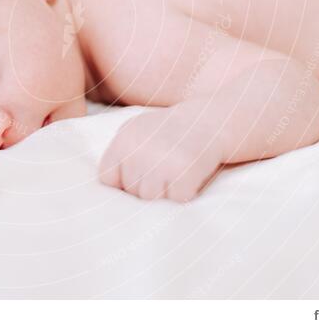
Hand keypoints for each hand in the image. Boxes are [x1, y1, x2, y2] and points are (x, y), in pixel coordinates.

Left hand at [98, 107, 223, 202]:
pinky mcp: (184, 174)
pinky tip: (190, 175)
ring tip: (176, 172)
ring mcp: (160, 164)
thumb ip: (119, 155)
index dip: (123, 181)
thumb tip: (109, 191)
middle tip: (166, 168)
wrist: (210, 118)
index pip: (107, 180)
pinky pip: (175, 201)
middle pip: (131, 192)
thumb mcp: (137, 130)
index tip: (141, 173)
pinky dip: (184, 194)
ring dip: (165, 192)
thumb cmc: (171, 130)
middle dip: (147, 187)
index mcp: (123, 141)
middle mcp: (138, 152)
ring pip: (151, 199)